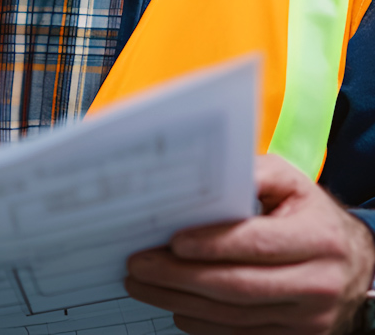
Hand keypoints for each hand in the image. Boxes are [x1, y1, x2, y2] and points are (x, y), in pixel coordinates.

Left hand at [125, 154, 374, 333]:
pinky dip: (202, 323)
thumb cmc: (309, 213)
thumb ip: (251, 173)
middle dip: (181, 277)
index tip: (173, 241)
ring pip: (234, 316)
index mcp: (317, 238)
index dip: (213, 244)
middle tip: (139, 265)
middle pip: (239, 286)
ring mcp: (307, 319)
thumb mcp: (290, 182)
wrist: (354, 263)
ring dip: (181, 302)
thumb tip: (204, 175)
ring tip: (142, 285)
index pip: (258, 244)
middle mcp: (316, 283)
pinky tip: (174, 305)